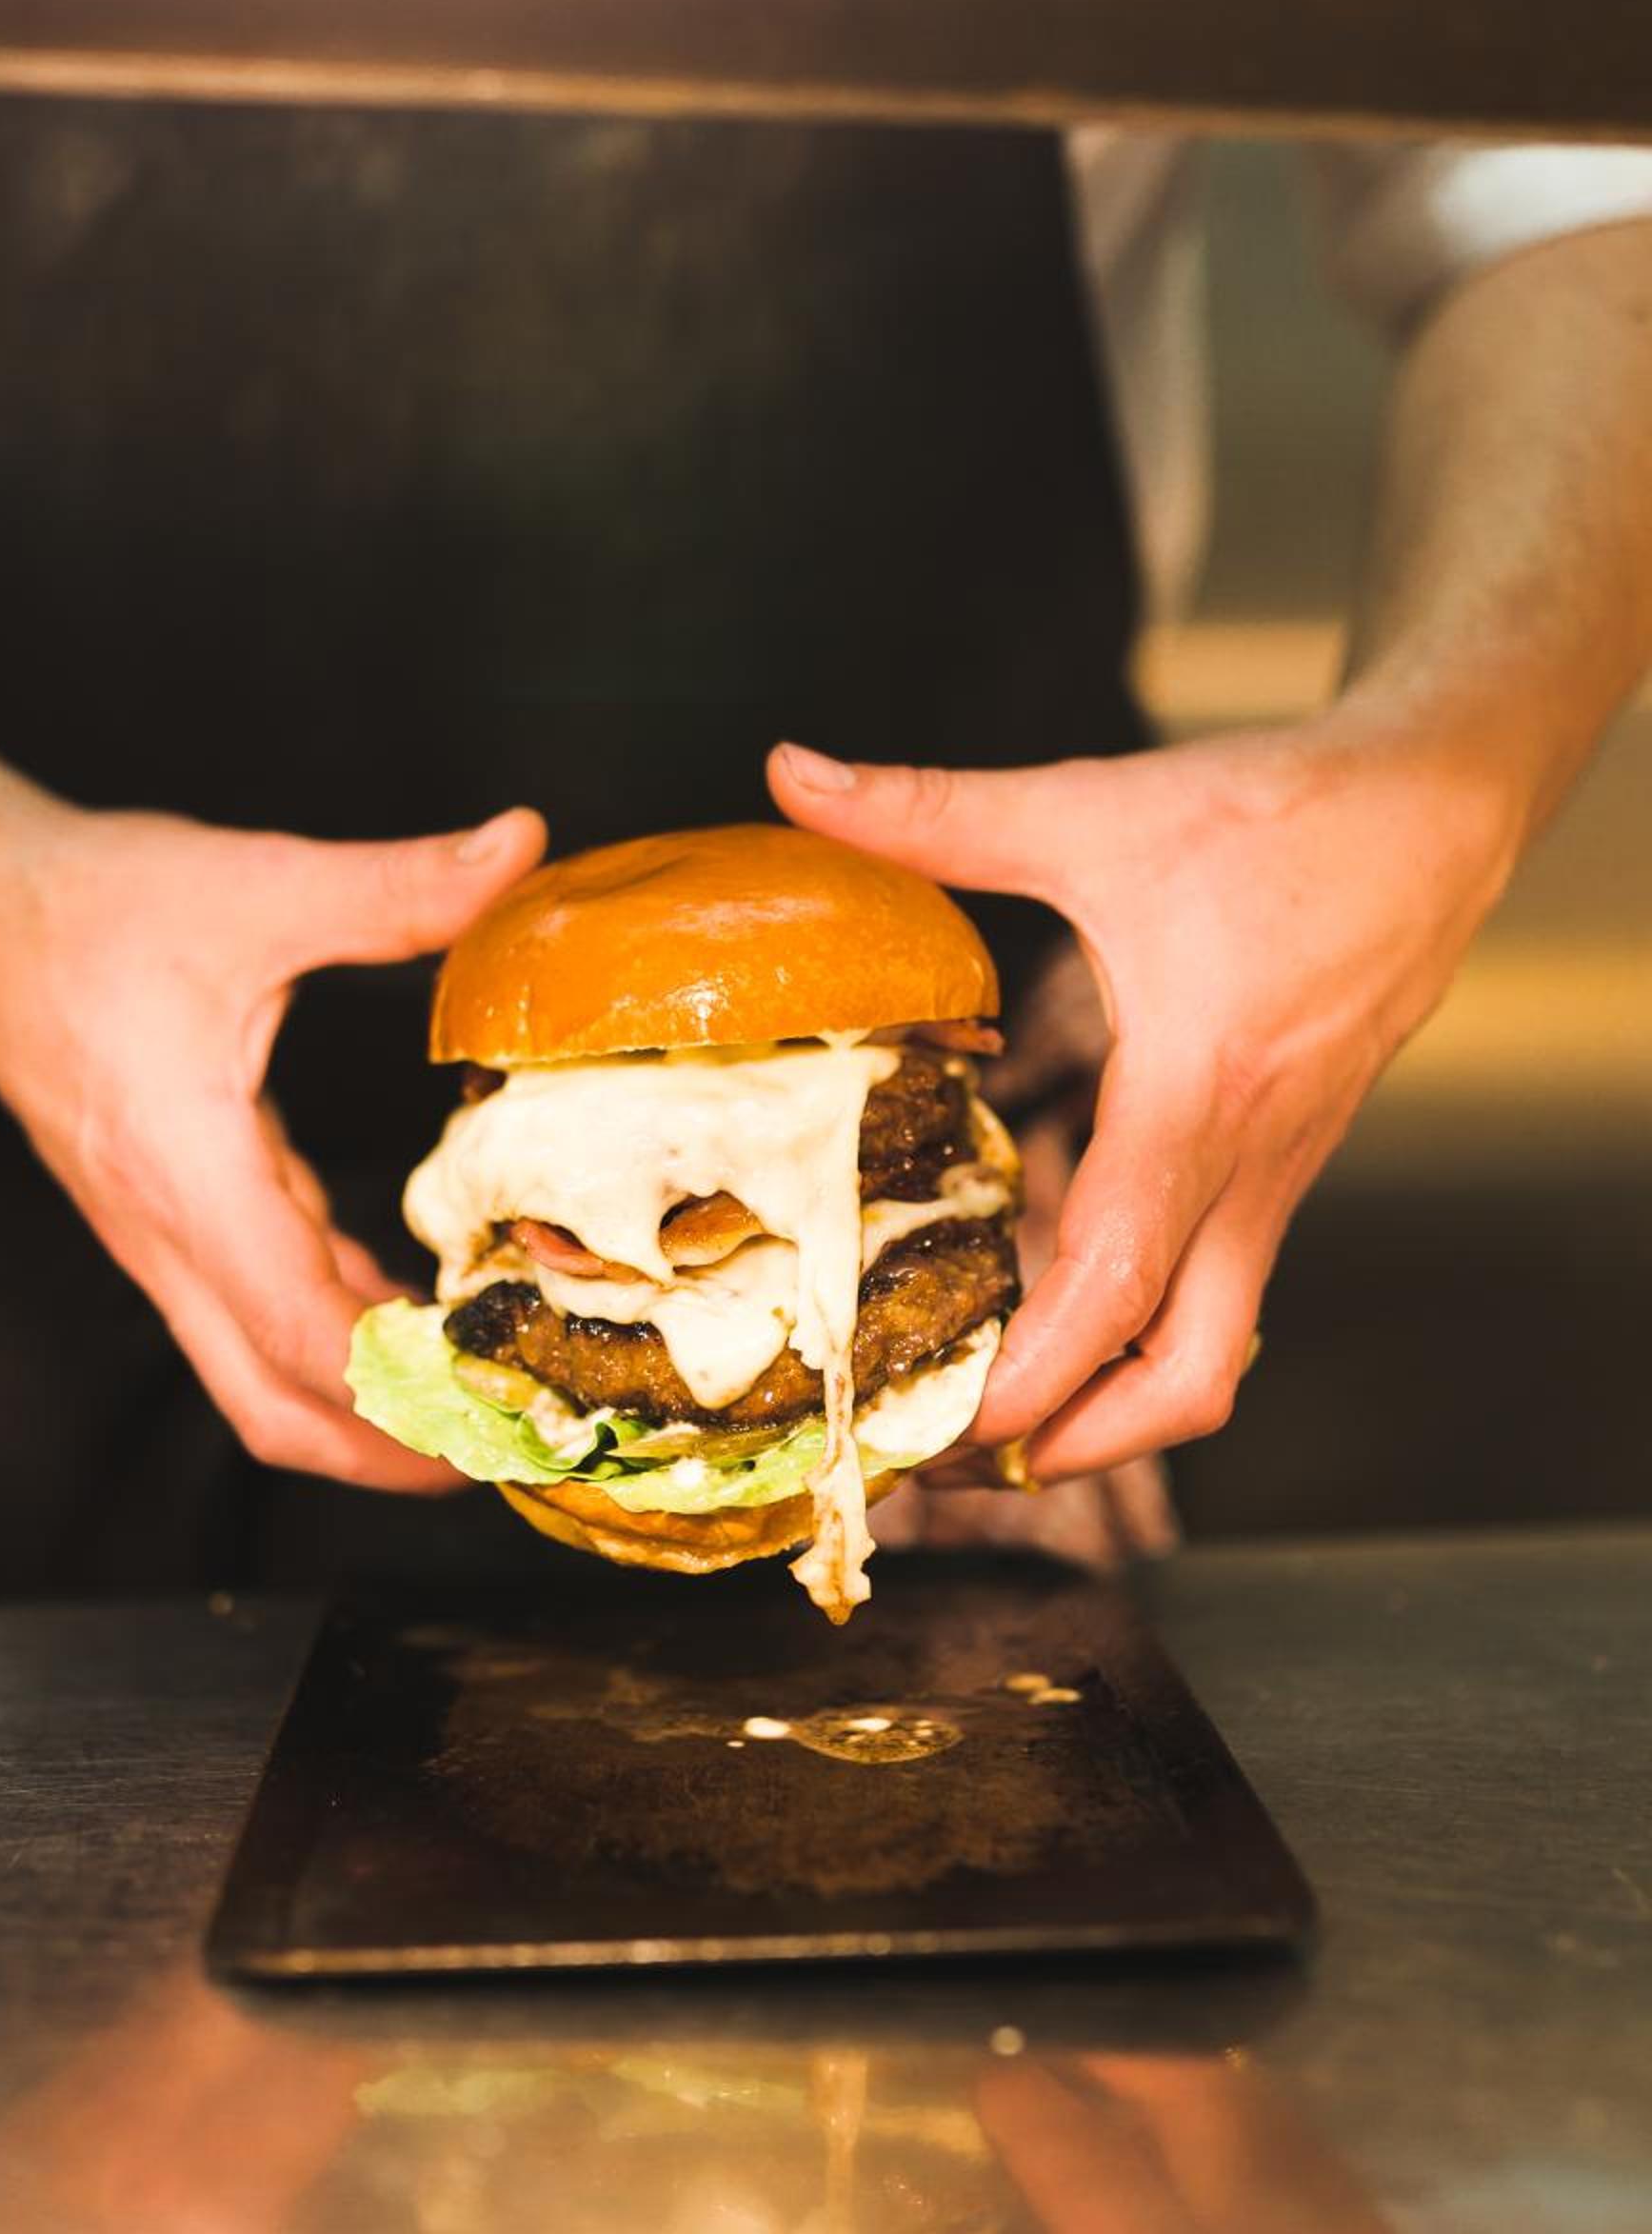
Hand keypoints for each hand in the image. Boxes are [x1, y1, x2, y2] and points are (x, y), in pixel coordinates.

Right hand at [0, 800, 544, 1486]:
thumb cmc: (85, 908)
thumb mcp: (255, 886)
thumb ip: (394, 886)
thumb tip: (518, 846)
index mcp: (189, 1177)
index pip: (300, 1334)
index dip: (399, 1397)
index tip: (491, 1418)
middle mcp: (168, 1232)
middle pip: (273, 1405)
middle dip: (386, 1452)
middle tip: (499, 1451)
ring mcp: (162, 1235)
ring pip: (260, 1369)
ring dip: (362, 1402)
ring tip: (475, 1399)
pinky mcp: (167, 1216)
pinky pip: (253, 1309)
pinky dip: (330, 1328)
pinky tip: (398, 1302)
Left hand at [770, 719, 1518, 1479]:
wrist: (1440, 807)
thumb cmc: (1283, 813)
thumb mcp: (1094, 809)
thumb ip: (933, 809)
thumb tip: (792, 775)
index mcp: (1196, 1098)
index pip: (1115, 1292)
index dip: (1027, 1386)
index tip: (933, 1432)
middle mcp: (1249, 1164)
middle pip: (1188, 1377)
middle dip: (1070, 1446)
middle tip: (945, 1458)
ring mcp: (1279, 1177)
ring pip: (1215, 1351)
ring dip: (1114, 1409)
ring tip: (992, 1419)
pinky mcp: (1284, 1168)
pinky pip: (1219, 1295)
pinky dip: (1142, 1340)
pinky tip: (1059, 1321)